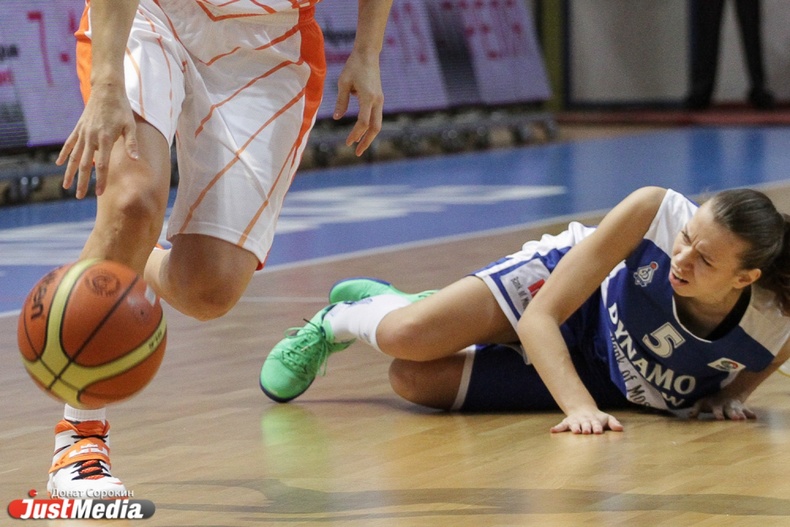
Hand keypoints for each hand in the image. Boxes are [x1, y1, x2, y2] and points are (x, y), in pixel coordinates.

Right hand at [56, 83, 138, 198]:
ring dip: (70, 172)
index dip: (100, 180)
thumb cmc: (122, 109)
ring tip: (66, 187)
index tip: (99, 193)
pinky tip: (60, 164)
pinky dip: (64, 154)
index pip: (102, 165)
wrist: (107, 90)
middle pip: (85, 165)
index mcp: (105, 139)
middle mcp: (91, 138)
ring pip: (74, 157)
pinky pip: (70, 144)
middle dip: (82, 182)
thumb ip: (132, 144)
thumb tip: (136, 160)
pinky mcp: (79, 128)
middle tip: (79, 196)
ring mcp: (83, 133)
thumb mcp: (130, 126)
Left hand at [333, 50, 383, 156]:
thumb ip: (341, 101)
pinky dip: (369, 126)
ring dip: (369, 136)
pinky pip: (376, 116)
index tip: (348, 143)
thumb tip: (337, 118)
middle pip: (375, 128)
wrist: (368, 53)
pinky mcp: (379, 98)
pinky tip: (360, 131)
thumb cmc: (353, 66)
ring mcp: (380, 100)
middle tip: (357, 153)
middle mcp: (377, 101)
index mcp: (368, 98)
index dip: (356, 134)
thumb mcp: (343, 83)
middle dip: (367, 142)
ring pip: (377, 124)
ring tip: (358, 145)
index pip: (363, 122)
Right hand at [551, 408, 623, 433]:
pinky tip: (553, 431)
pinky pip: (562, 425)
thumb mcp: (607, 418)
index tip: (598, 431)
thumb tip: (621, 429)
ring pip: (574, 424)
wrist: (583, 409)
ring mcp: (575, 421)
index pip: (596, 424)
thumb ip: (613, 423)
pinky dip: (557, 428)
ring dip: (574, 427)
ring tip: (575, 431)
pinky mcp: (568, 422)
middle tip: (586, 431)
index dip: (597, 427)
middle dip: (586, 427)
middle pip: (585, 424)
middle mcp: (584, 420)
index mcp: (594, 420)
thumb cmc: (598, 418)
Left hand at [688, 396, 755, 420]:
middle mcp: (727, 406)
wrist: (725, 392)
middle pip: (730, 411)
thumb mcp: (701, 403)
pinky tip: (755, 418)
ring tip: (743, 419)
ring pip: (739, 411)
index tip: (720, 418)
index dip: (718, 413)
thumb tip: (690, 416)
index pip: (717, 410)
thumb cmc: (711, 400)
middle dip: (733, 414)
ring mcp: (735, 407)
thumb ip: (696, 409)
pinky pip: (748, 410)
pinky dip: (751, 414)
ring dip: (742, 414)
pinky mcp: (742, 408)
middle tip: (736, 419)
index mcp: (717, 405)